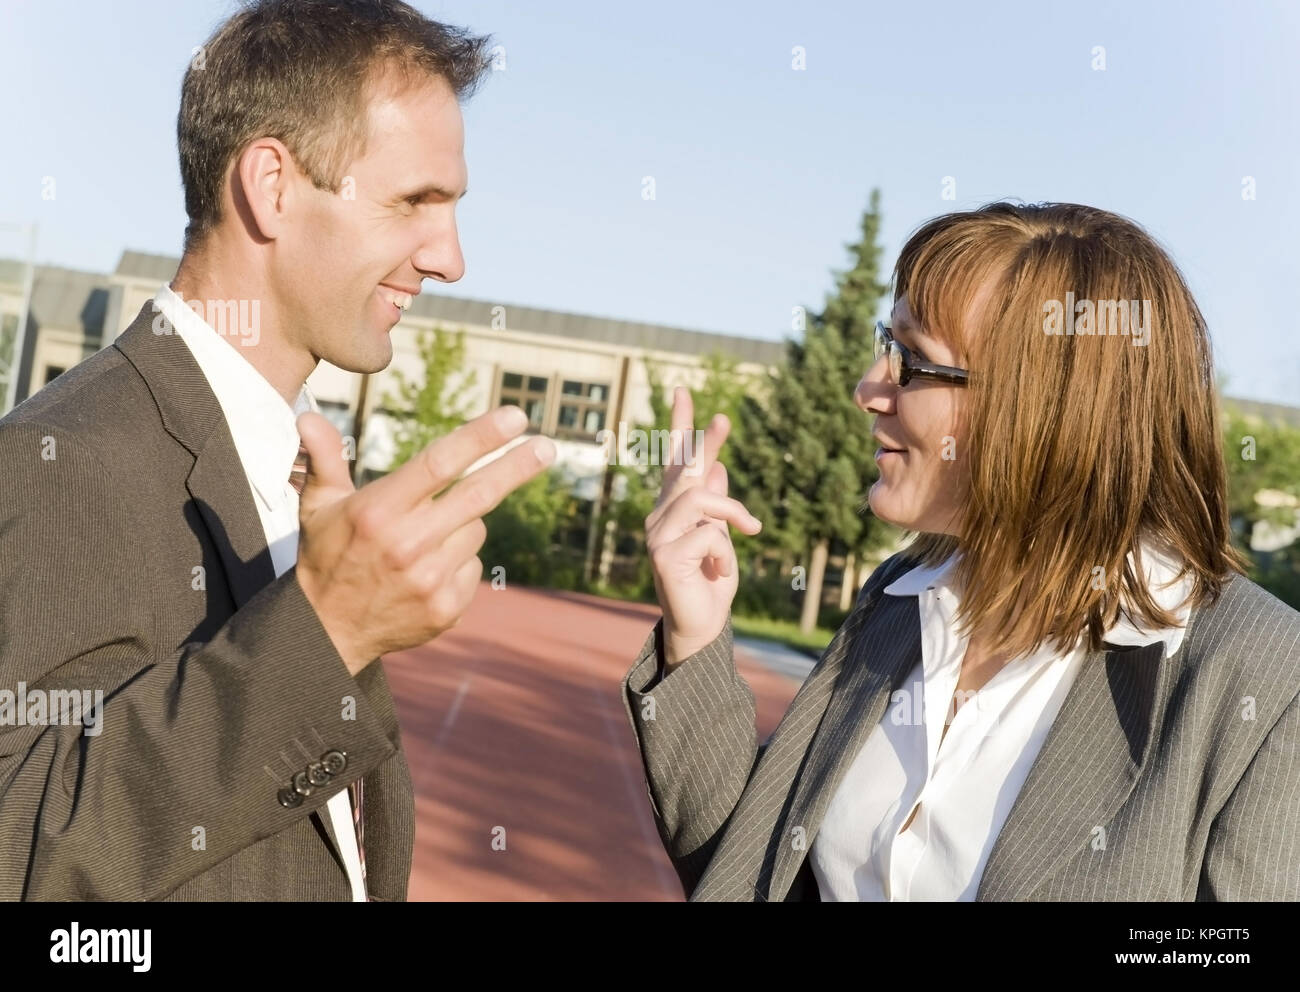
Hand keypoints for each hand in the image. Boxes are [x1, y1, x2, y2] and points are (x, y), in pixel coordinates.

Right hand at [294, 405, 554, 673]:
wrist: (326, 633)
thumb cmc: (326, 556)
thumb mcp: (317, 506)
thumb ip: (324, 458)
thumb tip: (307, 416)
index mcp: (378, 511)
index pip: (439, 463)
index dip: (481, 437)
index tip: (515, 418)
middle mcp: (408, 544)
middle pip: (478, 495)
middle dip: (517, 467)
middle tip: (547, 447)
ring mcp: (430, 579)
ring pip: (475, 530)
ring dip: (462, 524)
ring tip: (423, 539)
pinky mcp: (447, 608)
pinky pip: (474, 566)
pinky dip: (459, 562)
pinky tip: (427, 571)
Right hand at [645, 387, 761, 669]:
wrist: (701, 628)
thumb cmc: (710, 585)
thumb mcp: (722, 538)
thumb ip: (715, 505)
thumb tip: (716, 466)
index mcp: (672, 511)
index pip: (675, 463)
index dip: (682, 428)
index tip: (685, 393)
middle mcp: (657, 518)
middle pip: (686, 471)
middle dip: (704, 441)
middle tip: (723, 417)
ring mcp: (656, 536)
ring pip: (702, 501)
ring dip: (732, 515)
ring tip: (748, 532)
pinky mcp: (663, 556)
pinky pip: (709, 534)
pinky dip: (726, 552)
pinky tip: (719, 571)